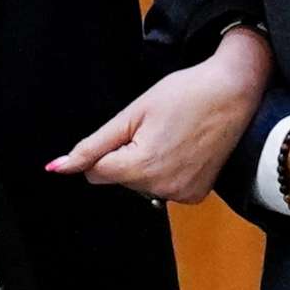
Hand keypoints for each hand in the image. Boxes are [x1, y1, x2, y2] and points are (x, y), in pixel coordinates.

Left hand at [47, 26, 274, 203]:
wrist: (233, 93)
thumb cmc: (185, 94)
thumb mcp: (132, 114)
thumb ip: (92, 146)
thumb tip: (57, 168)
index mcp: (140, 167)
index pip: (96, 173)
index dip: (105, 149)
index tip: (128, 129)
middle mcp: (161, 188)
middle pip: (119, 180)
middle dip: (126, 157)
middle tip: (154, 129)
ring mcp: (181, 195)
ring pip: (141, 185)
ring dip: (147, 165)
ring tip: (171, 137)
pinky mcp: (196, 196)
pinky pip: (165, 188)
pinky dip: (168, 172)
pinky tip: (183, 150)